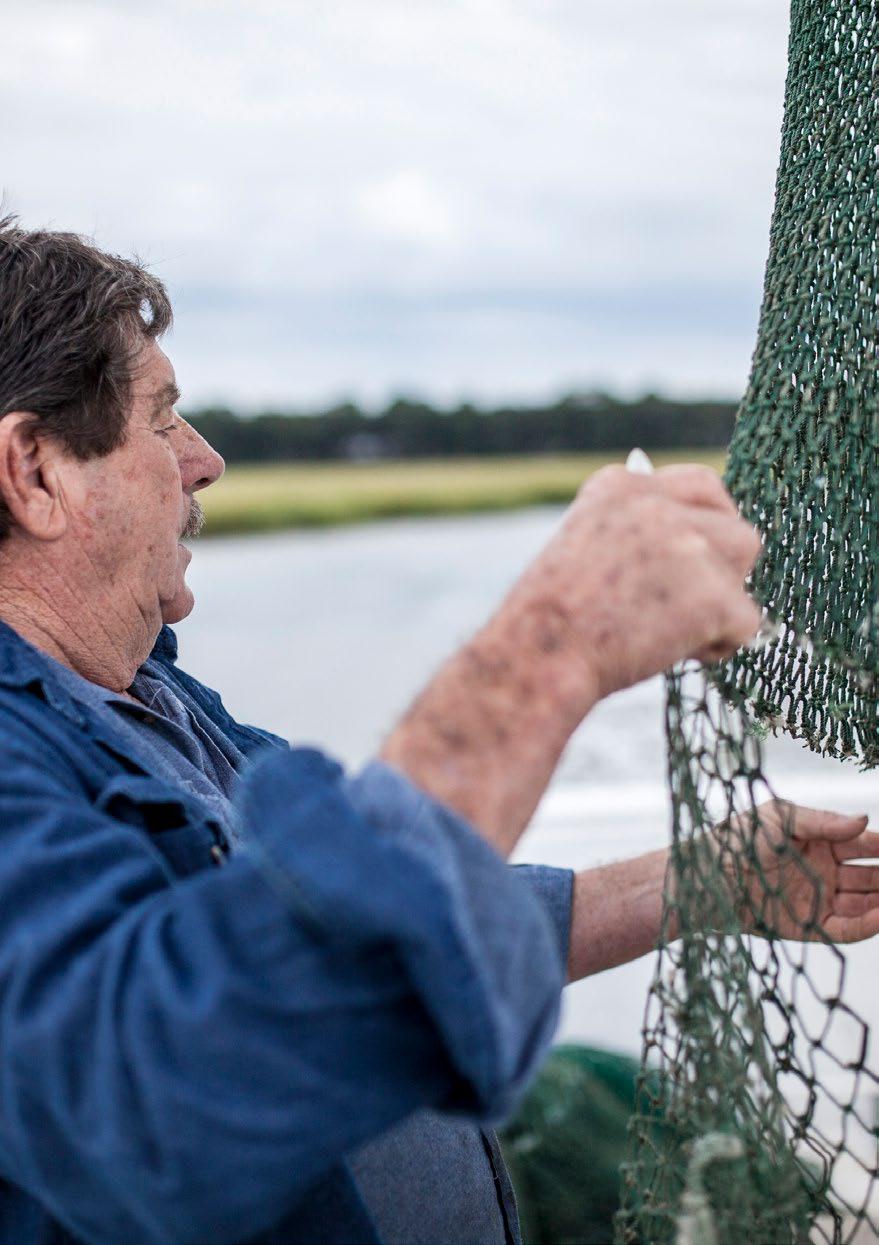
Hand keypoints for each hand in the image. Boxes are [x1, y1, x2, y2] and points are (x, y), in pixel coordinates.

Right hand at [497, 463, 761, 704]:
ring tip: (679, 631)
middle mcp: (658, 504)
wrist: (540, 656)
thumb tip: (692, 542)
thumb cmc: (552, 620)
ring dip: (725, 596)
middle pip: (732, 522)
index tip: (699, 556)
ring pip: (744, 558)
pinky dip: (720, 645)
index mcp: (621, 487)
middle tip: (695, 603)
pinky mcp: (713, 594)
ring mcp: (689, 545)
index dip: (709, 522)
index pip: (699, 485)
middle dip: (725, 562)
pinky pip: (747, 621)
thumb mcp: (585, 550)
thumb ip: (634, 535)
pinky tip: (678, 655)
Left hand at [723, 801, 878, 943]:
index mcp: (819, 843)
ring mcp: (817, 900)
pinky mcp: (808, 926)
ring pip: (864, 904)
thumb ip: (824, 822)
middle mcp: (823, 872)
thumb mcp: (782, 818)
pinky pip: (845, 929)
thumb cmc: (740, 838)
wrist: (709, 875)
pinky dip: (867, 924)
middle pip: (870, 877)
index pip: (863, 845)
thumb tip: (864, 820)